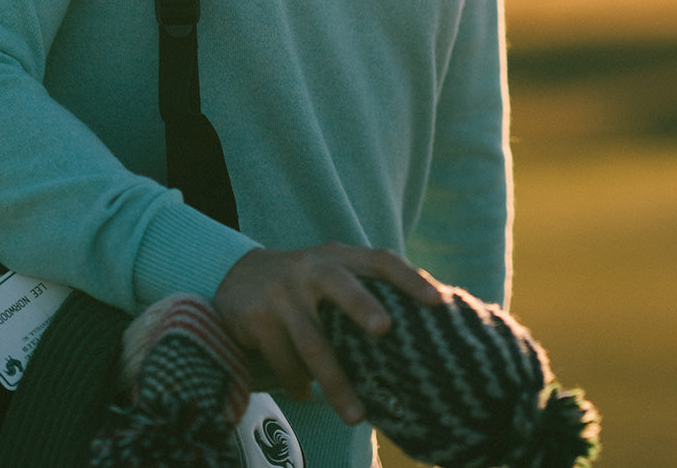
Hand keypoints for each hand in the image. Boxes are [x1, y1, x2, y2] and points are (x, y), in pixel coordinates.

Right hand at [212, 242, 441, 424]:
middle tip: (384, 329)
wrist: (237, 279)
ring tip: (357, 417)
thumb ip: (367, 290)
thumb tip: (431, 326)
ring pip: (311, 340)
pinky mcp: (256, 317)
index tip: (439, 301)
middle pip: (338, 284)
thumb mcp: (332, 276)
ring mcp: (281, 292)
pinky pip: (282, 359)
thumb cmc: (305, 287)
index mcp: (338, 258)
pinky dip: (297, 382)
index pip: (379, 260)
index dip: (409, 278)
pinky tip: (304, 393)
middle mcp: (310, 268)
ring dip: (335, 381)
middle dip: (360, 304)